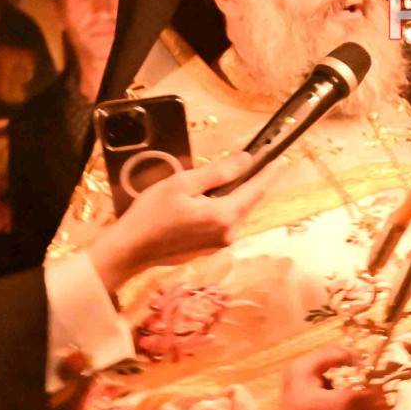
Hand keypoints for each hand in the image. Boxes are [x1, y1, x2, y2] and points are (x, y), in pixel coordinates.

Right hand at [84, 151, 282, 293]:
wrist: (130, 250)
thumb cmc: (152, 213)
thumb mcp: (184, 184)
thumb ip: (218, 172)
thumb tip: (246, 160)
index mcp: (225, 215)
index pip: (256, 190)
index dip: (268, 173)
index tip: (280, 159)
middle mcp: (229, 233)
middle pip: (247, 202)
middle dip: (250, 182)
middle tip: (249, 162)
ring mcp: (219, 245)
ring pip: (233, 213)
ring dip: (232, 196)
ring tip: (223, 178)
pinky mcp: (208, 250)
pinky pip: (222, 223)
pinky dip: (220, 209)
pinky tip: (206, 200)